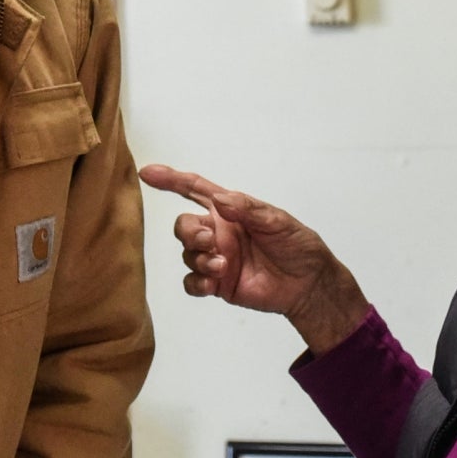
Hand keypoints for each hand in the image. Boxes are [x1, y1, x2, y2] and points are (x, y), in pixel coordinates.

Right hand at [139, 165, 368, 354]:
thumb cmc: (297, 246)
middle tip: (210, 241)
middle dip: (189, 232)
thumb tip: (220, 199)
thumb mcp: (278, 221)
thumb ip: (247, 209)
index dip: (171, 180)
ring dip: (199, 259)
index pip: (195, 190)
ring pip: (187, 254)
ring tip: (223, 266)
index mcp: (230, 211)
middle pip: (184, 226)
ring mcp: (216, 258)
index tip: (148, 173)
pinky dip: (196, 282)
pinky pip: (192, 282)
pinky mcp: (218, 284)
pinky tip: (212, 282)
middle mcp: (219, 232)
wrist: (308, 284)